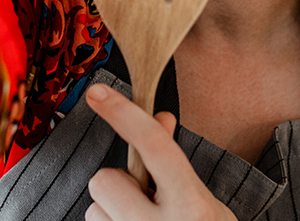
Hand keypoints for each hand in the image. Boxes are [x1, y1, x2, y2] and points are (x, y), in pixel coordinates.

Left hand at [85, 84, 237, 220]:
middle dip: (116, 186)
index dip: (124, 114)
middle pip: (104, 180)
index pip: (154, 147)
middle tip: (143, 201)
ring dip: (112, 215)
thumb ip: (175, 165)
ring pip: (94, 211)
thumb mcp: (205, 204)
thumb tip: (158, 117)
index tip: (96, 91)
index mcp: (192, 207)